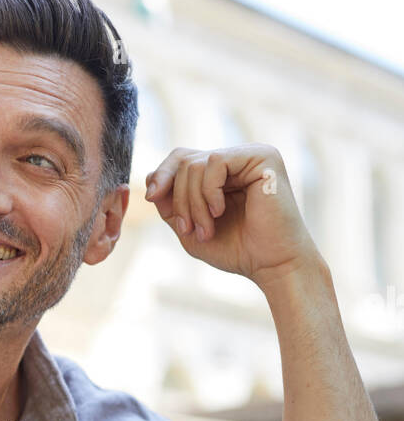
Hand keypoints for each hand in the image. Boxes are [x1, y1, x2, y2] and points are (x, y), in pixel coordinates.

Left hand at [144, 145, 321, 284]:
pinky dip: (208, 192)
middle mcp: (236, 159)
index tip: (150, 199)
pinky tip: (219, 212)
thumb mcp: (190, 227)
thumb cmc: (237, 250)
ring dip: (192, 202)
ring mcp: (250, 155)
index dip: (161, 175)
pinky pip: (216, 163)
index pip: (182, 158)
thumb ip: (170, 204)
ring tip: (205, 230)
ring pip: (196, 163)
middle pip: (185, 160)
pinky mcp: (263, 157)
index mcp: (221, 173)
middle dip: (177, 197)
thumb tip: (149, 177)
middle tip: (187, 228)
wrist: (271, 265)